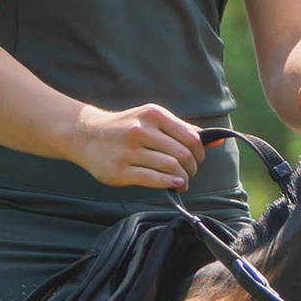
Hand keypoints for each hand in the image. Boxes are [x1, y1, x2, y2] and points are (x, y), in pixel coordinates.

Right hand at [72, 101, 206, 190]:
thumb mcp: (151, 119)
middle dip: (192, 168)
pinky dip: (170, 184)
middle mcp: (141, 130)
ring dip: (183, 178)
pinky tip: (174, 185)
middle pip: (182, 154)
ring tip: (182, 181)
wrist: (86, 134)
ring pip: (170, 167)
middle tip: (190, 173)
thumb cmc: (125, 128)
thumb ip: (180, 129)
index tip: (197, 160)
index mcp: (153, 115)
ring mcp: (129, 151)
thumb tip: (214, 140)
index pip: (191, 138)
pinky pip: (153, 179)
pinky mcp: (121, 170)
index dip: (200, 153)